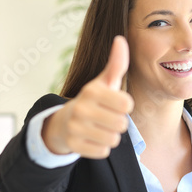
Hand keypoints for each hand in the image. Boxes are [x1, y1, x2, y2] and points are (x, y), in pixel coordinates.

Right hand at [42, 35, 133, 158]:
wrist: (64, 122)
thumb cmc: (94, 100)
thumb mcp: (105, 81)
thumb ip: (116, 63)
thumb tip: (120, 39)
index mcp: (92, 91)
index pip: (127, 104)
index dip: (125, 106)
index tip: (115, 103)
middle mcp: (81, 108)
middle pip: (122, 124)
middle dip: (119, 122)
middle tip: (107, 117)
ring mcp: (75, 128)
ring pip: (113, 139)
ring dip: (111, 135)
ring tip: (100, 127)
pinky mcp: (73, 145)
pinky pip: (103, 152)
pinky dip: (101, 147)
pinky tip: (93, 138)